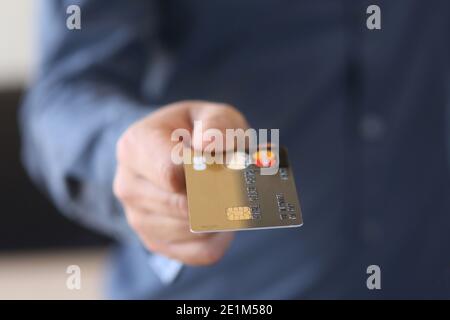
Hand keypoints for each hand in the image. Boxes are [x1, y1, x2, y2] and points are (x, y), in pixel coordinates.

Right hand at [113, 101, 247, 264]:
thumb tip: (209, 146)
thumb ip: (217, 124)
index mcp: (135, 146)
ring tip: (224, 192)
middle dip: (218, 196)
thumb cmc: (194, 132)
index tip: (226, 165)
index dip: (207, 173)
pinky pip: (201, 252)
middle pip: (184, 206)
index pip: (172, 173)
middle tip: (237, 181)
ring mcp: (138, 218)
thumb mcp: (211, 115)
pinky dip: (221, 236)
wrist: (169, 152)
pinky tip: (221, 214)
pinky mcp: (155, 242)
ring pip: (195, 231)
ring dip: (221, 214)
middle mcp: (128, 185)